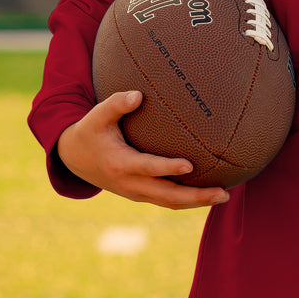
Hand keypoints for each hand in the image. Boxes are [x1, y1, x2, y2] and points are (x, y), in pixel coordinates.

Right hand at [57, 90, 229, 210]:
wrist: (75, 159)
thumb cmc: (91, 131)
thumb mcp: (97, 116)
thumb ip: (116, 104)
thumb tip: (138, 95)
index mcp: (120, 164)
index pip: (148, 167)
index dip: (167, 168)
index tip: (189, 164)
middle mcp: (130, 183)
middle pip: (167, 196)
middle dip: (196, 196)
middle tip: (222, 192)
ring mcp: (136, 193)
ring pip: (170, 202)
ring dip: (197, 202)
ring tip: (224, 196)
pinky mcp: (141, 195)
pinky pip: (167, 201)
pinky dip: (188, 201)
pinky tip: (209, 195)